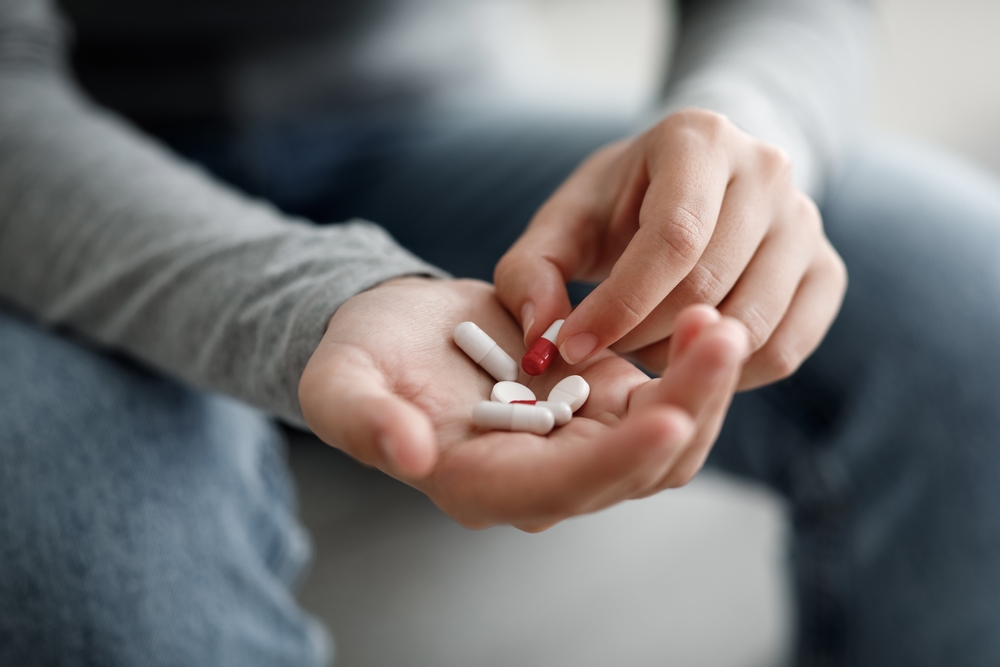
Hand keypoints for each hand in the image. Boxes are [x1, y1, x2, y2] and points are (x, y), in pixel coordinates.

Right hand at [299, 277, 748, 531]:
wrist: (399, 335)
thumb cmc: (363, 359)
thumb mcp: (341, 384)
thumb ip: (364, 421)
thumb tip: (410, 454)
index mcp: (479, 484)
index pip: (560, 488)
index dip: (615, 461)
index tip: (666, 416)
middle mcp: (542, 479)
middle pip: (635, 471)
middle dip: (687, 410)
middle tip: (720, 334)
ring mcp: (580, 445)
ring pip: (665, 442)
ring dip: (702, 390)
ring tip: (719, 319)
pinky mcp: (602, 407)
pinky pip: (664, 403)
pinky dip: (689, 369)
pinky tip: (702, 317)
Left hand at [495, 108, 846, 389]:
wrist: (694, 188)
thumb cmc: (619, 207)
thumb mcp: (563, 223)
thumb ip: (530, 273)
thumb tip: (544, 338)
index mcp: (699, 139)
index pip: (674, 238)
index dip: (621, 304)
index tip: (574, 347)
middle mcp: (768, 170)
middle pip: (710, 283)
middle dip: (642, 335)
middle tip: (603, 351)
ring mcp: (807, 221)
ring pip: (751, 323)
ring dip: (683, 358)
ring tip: (641, 352)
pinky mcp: (827, 271)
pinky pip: (786, 347)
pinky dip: (730, 373)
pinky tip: (686, 359)